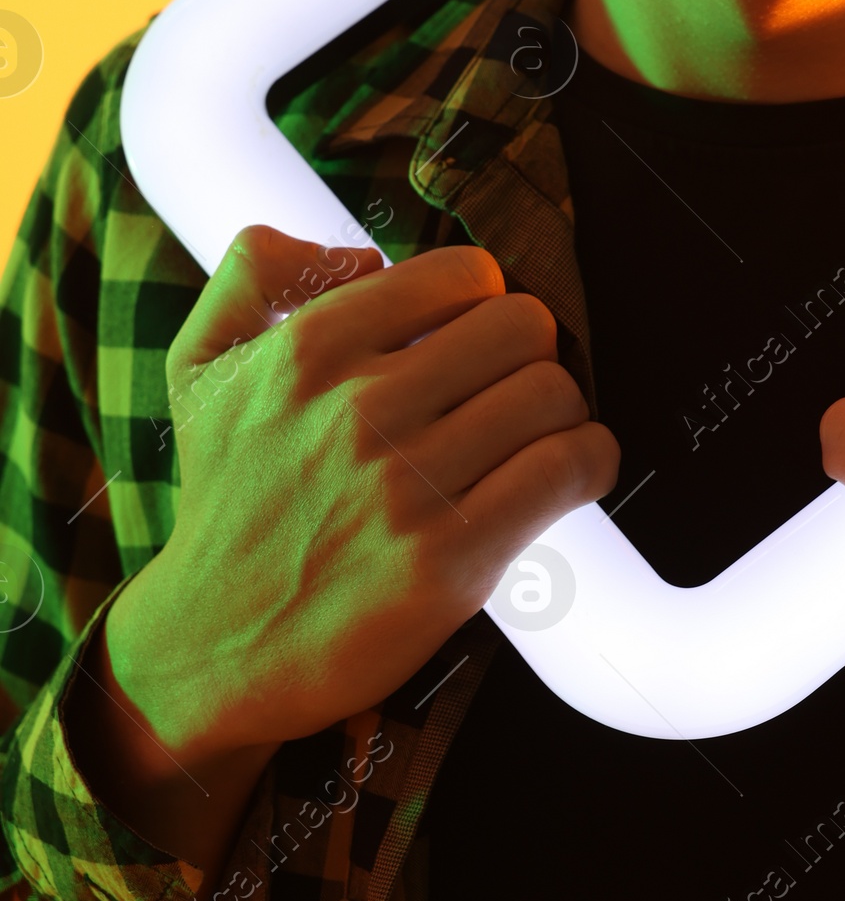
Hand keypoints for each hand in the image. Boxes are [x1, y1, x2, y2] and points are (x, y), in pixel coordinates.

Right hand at [77, 226, 616, 865]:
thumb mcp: (200, 366)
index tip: (477, 333)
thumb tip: (361, 253)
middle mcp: (359, 407)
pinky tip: (569, 472)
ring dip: (561, 410)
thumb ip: (254, 272)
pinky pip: (566, 470)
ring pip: (552, 393)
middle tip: (511, 385)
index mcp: (310, 348)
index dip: (483, 300)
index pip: (464, 273)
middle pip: (522, 325)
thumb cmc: (226, 503)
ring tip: (537, 433)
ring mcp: (406, 485)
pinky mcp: (449, 558)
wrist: (213, 647)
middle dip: (529, 352)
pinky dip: (588, 463)